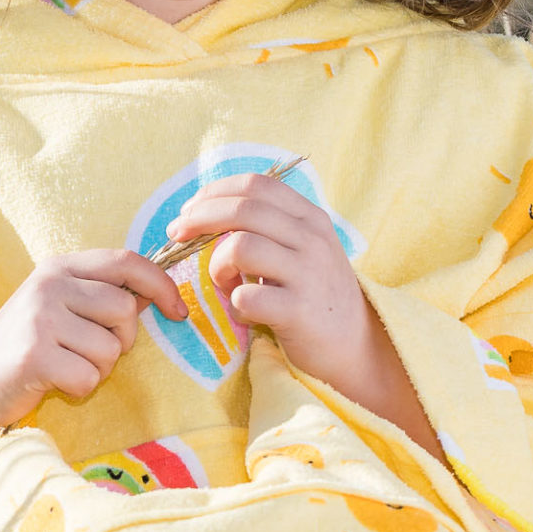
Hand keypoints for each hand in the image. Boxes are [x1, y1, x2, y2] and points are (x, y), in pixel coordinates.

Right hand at [0, 250, 185, 434]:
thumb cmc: (26, 346)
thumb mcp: (59, 306)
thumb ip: (101, 295)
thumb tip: (159, 293)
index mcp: (60, 267)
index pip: (126, 261)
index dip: (161, 285)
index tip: (178, 312)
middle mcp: (49, 285)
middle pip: (125, 311)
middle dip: (121, 341)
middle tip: (90, 352)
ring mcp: (40, 318)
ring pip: (110, 349)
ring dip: (98, 369)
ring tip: (66, 367)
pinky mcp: (34, 355)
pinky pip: (89, 377)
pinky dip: (80, 388)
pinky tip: (54, 382)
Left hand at [168, 174, 437, 450]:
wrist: (355, 346)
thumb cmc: (317, 296)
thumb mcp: (306, 250)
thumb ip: (271, 227)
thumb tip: (210, 211)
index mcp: (311, 218)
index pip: (256, 185)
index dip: (215, 192)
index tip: (190, 209)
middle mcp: (312, 239)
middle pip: (243, 210)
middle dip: (199, 219)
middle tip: (177, 236)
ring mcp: (308, 274)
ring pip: (240, 248)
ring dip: (217, 266)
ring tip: (223, 283)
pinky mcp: (299, 311)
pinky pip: (246, 297)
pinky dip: (234, 304)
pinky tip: (243, 311)